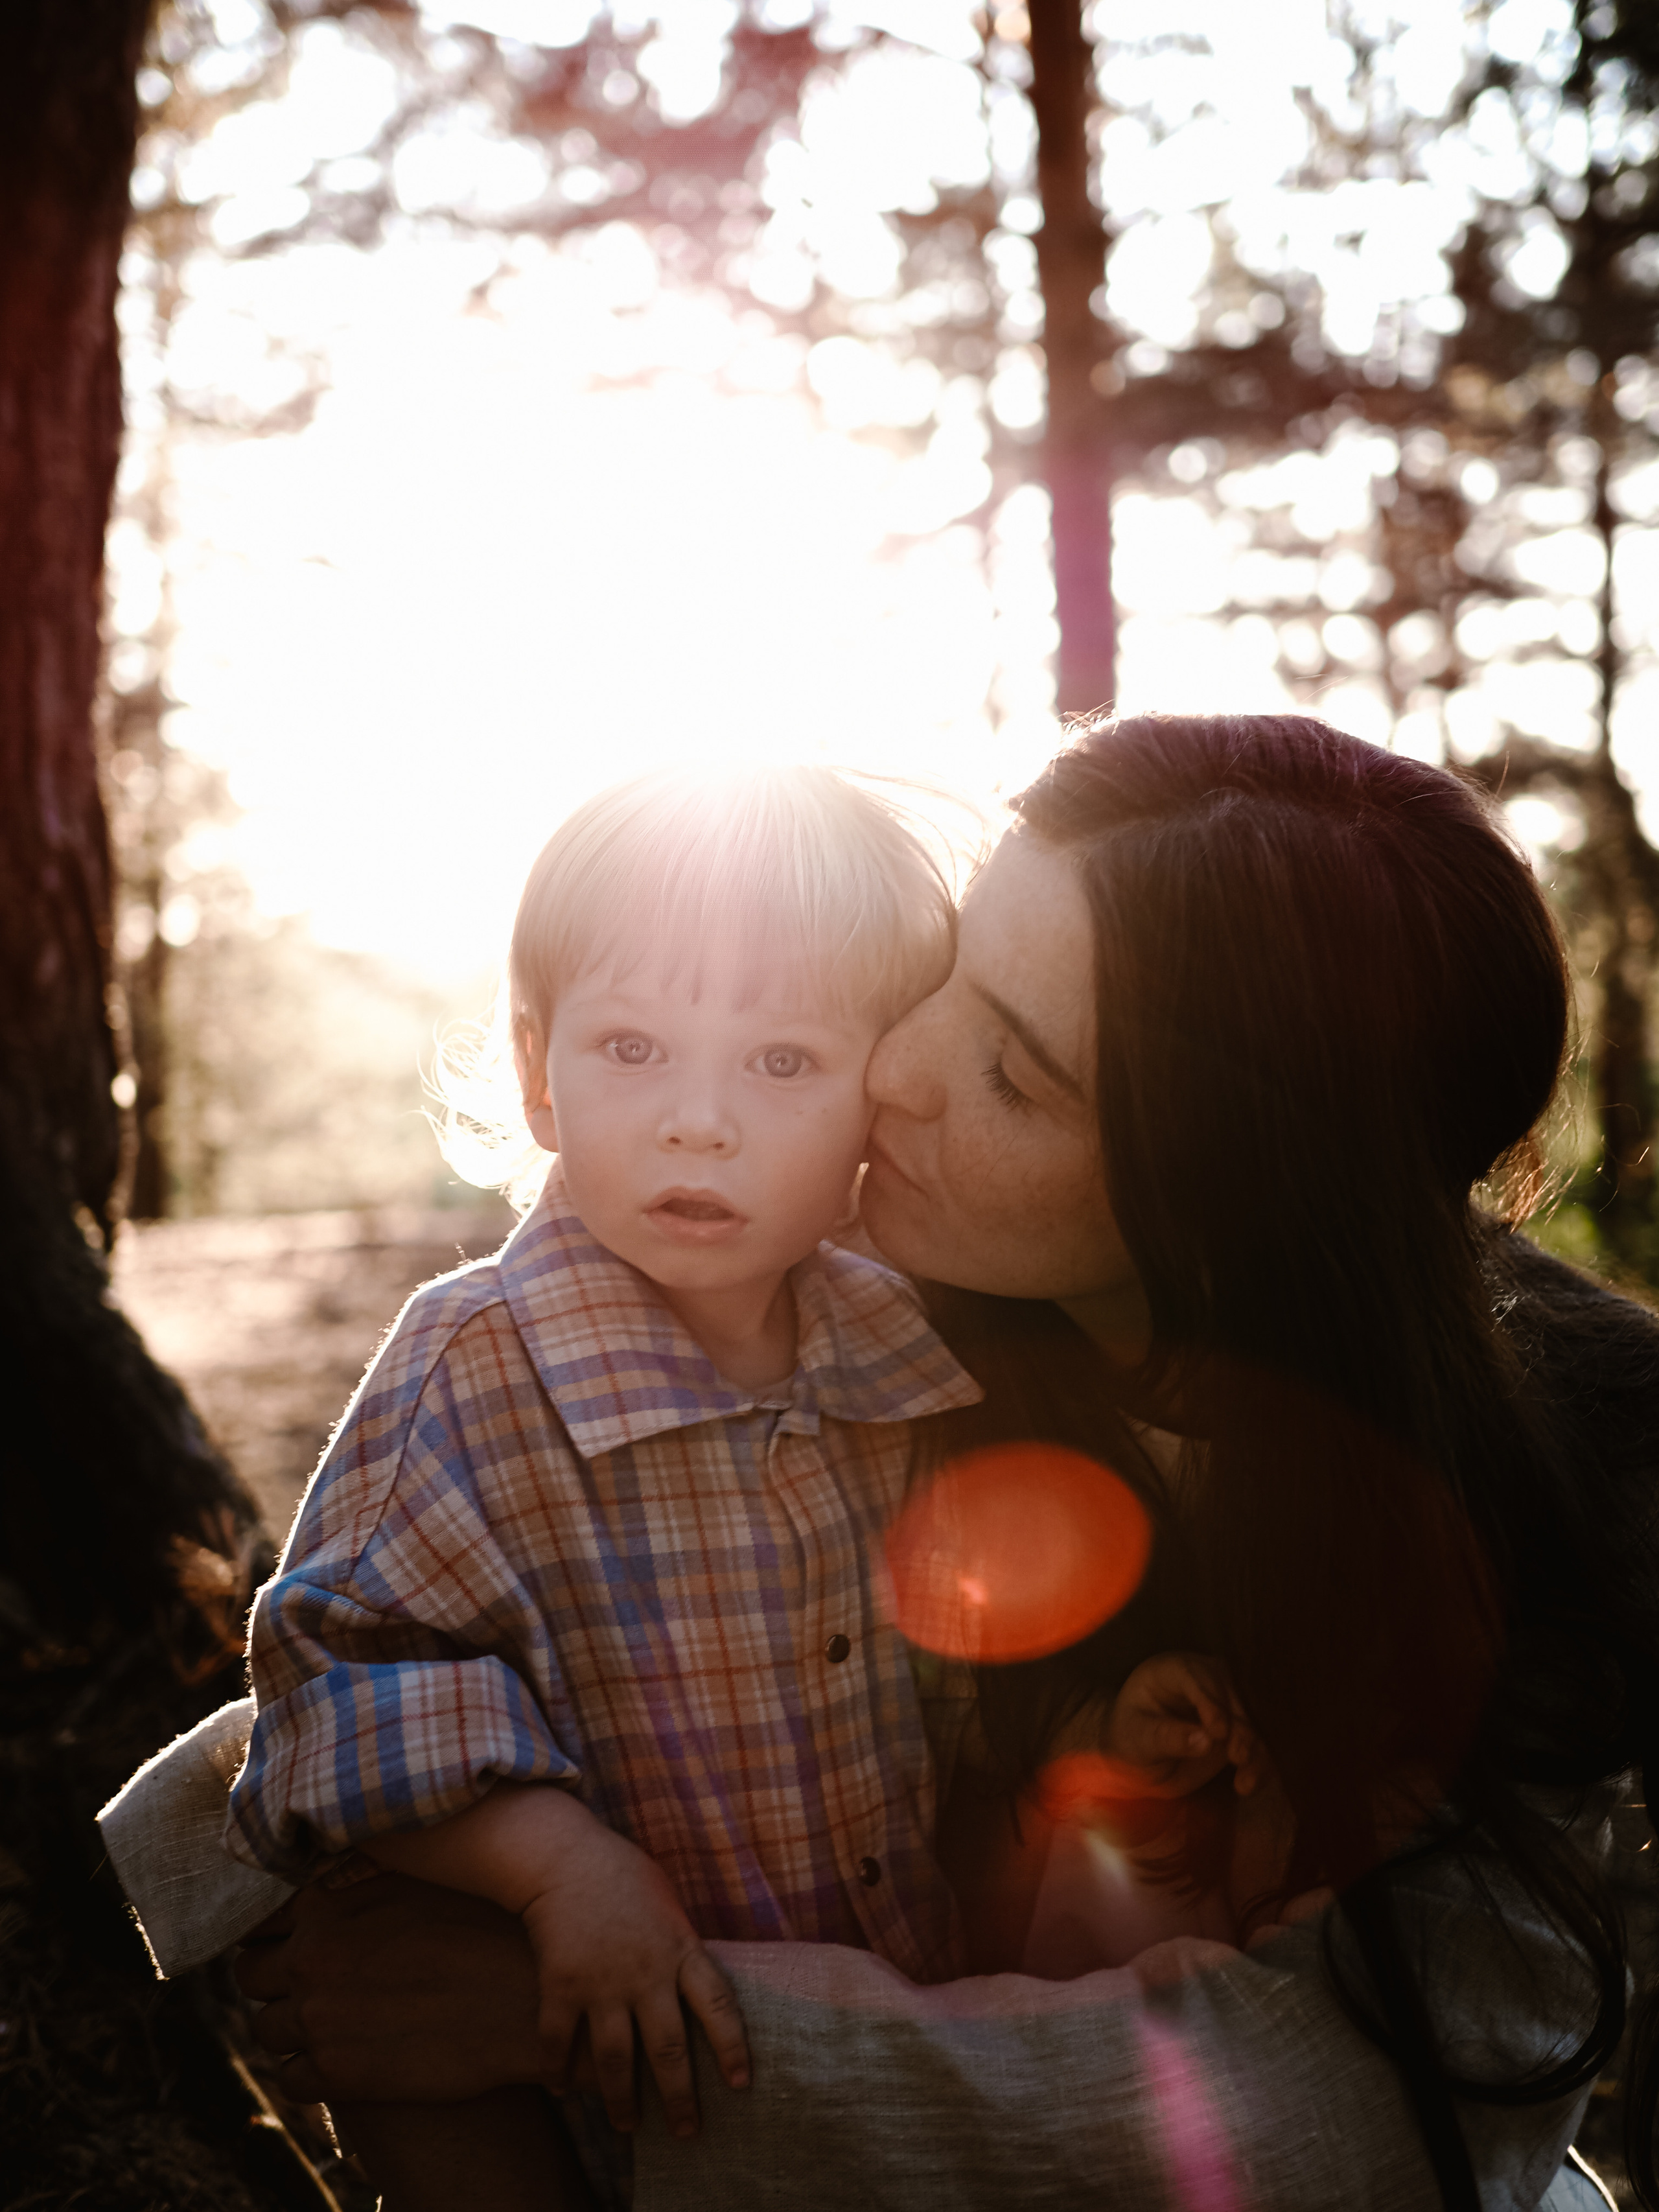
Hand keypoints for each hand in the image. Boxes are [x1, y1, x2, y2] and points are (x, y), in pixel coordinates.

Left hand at [236, 1874, 551, 2106]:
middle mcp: (309, 1957)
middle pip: (249, 1974)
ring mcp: (317, 2019)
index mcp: (325, 1904)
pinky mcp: (335, 2075)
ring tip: (329, 2023)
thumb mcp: (418, 1880)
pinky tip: (341, 2058)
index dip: (273, 1933)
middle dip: (272, 1980)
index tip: (292, 1942)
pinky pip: (288, 2080)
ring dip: (289, 2027)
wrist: (523, 2000)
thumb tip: (325, 1875)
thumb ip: (359, 1879)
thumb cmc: (483, 1928)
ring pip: (264, 2030)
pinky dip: (307, 2071)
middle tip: (309, 1984)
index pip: (258, 1921)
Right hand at [515, 1810, 749, 2138]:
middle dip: (679, 2098)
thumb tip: (698, 1983)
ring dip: (620, 2100)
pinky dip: (558, 2071)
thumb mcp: (668, 1903)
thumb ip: (682, 1947)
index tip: (741, 2084)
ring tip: (626, 2127)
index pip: (718, 2006)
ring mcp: (602, 1982)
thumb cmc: (623, 1874)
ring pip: (615, 2059)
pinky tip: (561, 2089)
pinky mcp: (561, 1985)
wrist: (565, 1856)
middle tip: (688, 2133)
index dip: (732, 2047)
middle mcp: (646, 1973)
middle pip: (668, 2049)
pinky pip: (559, 2042)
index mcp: (680, 1948)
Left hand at [1103, 1651, 1264, 1798]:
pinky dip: (1260, 1763)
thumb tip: (1207, 1740)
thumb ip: (1169, 1737)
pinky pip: (1258, 1741)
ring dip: (1255, 1748)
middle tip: (1239, 1757)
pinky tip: (1249, 1786)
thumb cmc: (1130, 1739)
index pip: (1194, 1675)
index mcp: (1171, 1670)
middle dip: (1240, 1725)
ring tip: (1245, 1781)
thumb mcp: (1138, 1740)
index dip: (1210, 1700)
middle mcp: (1204, 1679)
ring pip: (1252, 1716)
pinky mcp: (1239, 1729)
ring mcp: (1225, 1703)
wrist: (1138, 1761)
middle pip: (1232, 1692)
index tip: (1218, 1731)